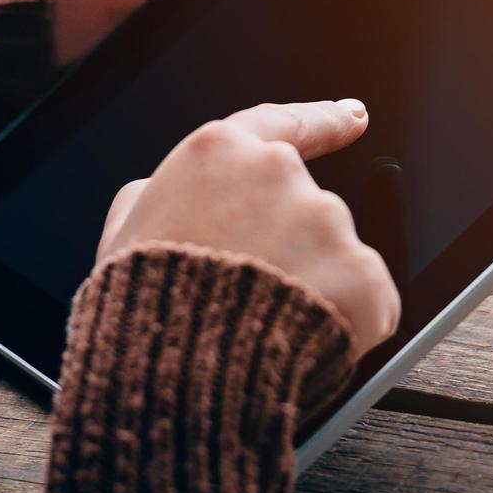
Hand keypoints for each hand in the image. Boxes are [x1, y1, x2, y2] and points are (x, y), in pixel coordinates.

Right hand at [96, 101, 401, 354]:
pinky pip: (368, 300)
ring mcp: (324, 221)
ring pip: (335, 256)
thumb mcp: (124, 233)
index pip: (282, 124)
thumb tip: (161, 190)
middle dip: (291, 249)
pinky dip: (347, 324)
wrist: (175, 377)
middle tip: (253, 298)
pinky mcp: (361, 272)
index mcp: (218, 153)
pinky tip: (303, 343)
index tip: (354, 116)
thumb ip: (155, 195)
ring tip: (265, 328)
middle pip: (304, 207)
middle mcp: (279, 172)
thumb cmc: (142, 308)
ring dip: (314, 288)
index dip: (323, 121)